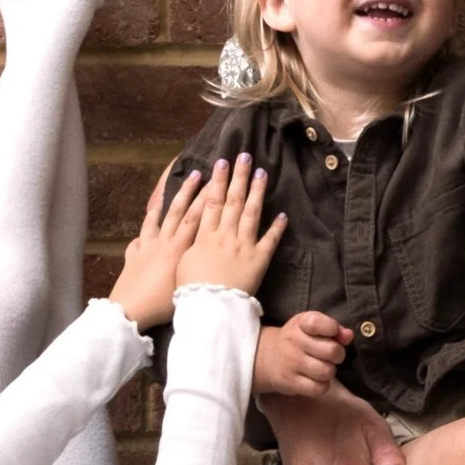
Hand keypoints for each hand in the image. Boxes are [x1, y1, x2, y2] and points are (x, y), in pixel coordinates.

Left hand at [106, 162, 206, 328]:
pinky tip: (146, 224)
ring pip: (159, 218)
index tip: (214, 182)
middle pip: (179, 212)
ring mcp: (147, 246)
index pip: (196, 219)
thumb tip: (211, 253)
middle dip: (189, 192)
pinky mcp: (133, 255)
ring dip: (167, 202)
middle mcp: (164, 242)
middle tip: (197, 173)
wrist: (130, 310)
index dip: (206, 200)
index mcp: (180, 249)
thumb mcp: (186, 283)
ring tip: (172, 187)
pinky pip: (139, 237)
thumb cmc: (163, 303)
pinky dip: (144, 229)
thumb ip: (196, 264)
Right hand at [175, 153, 286, 292]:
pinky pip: (270, 241)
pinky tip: (284, 214)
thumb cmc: (189, 290)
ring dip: (258, 192)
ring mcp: (243, 246)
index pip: (211, 202)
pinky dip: (277, 228)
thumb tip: (180, 232)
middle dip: (239, 177)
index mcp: (204, 235)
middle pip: (233, 200)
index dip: (217, 181)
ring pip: (252, 213)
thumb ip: (185, 244)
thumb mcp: (181, 262)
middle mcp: (225, 235)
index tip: (222, 163)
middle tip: (245, 156)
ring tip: (263, 173)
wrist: (209, 308)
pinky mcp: (259, 260)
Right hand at [255, 311, 349, 397]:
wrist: (267, 356)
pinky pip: (319, 388)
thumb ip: (333, 329)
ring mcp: (290, 362)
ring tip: (323, 368)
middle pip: (332, 351)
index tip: (332, 333)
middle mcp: (293, 341)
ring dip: (330, 371)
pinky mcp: (290, 382)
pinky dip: (323, 386)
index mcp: (301, 323)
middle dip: (338, 355)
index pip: (318, 323)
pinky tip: (317, 380)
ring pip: (327, 371)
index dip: (333, 329)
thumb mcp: (312, 328)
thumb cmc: (299, 340)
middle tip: (331, 356)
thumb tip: (349, 336)